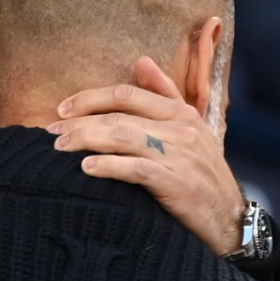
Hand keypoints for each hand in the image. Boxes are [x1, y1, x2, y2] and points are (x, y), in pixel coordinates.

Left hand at [49, 56, 246, 256]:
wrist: (229, 220)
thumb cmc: (202, 174)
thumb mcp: (190, 128)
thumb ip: (164, 94)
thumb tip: (140, 60)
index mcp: (180, 113)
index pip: (126, 94)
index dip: (90, 98)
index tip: (62, 110)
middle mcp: (180, 129)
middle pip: (118, 116)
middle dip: (79, 122)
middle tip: (50, 132)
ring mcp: (179, 156)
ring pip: (122, 137)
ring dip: (85, 140)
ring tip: (59, 148)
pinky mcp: (176, 184)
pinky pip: (135, 169)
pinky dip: (107, 167)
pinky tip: (85, 169)